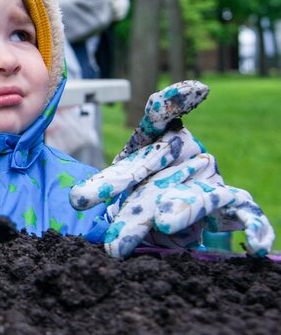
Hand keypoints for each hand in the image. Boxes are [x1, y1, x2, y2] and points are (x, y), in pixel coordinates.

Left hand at [70, 81, 274, 257]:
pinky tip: (259, 244)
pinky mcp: (225, 203)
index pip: (158, 118)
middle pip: (154, 161)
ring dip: (180, 208)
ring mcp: (206, 176)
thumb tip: (76, 200)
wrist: (165, 224)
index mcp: (155, 141)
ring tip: (164, 223)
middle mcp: (184, 153)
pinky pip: (241, 210)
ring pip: (192, 192)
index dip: (173, 103)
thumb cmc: (139, 194)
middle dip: (121, 181)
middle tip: (88, 197)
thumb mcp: (119, 186)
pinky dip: (254, 224)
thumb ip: (107, 186)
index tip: (193, 91)